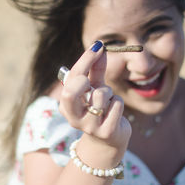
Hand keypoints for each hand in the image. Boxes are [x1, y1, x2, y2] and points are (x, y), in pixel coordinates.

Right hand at [58, 41, 131, 160]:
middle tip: (92, 81)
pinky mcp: (106, 132)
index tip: (98, 46)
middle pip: (73, 91)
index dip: (85, 60)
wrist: (108, 139)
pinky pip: (117, 105)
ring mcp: (89, 127)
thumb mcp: (94, 88)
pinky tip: (114, 112)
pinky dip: (118, 103)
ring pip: (101, 95)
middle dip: (86, 79)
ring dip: (109, 93)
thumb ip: (95, 69)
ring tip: (108, 100)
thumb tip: (99, 45)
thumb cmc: (98, 108)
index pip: (71, 78)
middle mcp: (73, 117)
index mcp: (66, 105)